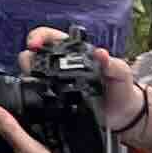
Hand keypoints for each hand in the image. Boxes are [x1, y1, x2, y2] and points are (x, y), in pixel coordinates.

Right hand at [24, 26, 148, 136]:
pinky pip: (38, 95)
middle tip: (30, 66)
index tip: (34, 44)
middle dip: (27, 58)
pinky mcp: (55, 100)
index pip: (48, 37)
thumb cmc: (122, 87)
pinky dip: (34, 95)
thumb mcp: (121, 72)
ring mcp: (56, 83)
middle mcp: (60, 65)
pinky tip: (39, 98)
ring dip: (29, 76)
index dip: (37, 37)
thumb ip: (113, 63)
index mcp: (74, 52)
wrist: (124, 115)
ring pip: (32, 74)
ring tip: (35, 82)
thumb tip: (101, 53)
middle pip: (33, 55)